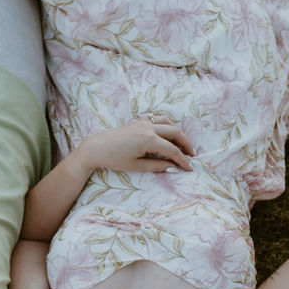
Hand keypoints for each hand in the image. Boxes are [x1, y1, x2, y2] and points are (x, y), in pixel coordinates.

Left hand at [68, 117, 194, 179]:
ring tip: (182, 146)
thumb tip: (173, 168)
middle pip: (175, 132)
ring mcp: (144, 122)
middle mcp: (148, 127)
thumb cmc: (114, 159)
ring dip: (178, 134)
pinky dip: (168, 127)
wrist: (96, 148)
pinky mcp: (140, 121)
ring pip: (169, 123)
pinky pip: (160, 120)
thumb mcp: (136, 166)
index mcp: (148, 140)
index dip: (183, 160)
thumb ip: (157, 166)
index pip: (172, 150)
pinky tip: (169, 136)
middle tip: (192, 156)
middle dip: (186, 144)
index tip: (189, 168)